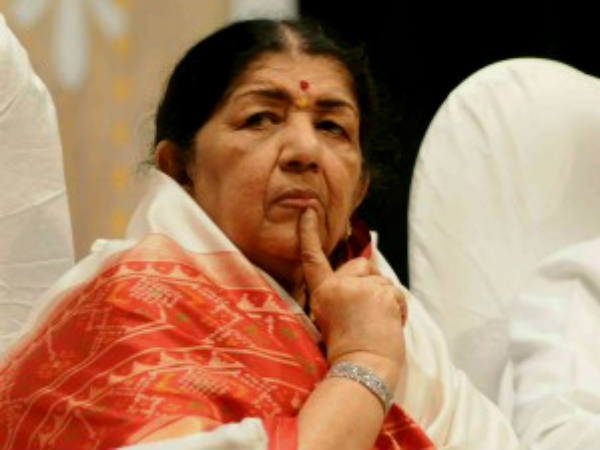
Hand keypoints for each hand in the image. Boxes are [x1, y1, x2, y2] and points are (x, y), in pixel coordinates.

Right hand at [299, 209, 406, 380]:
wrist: (362, 369)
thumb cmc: (347, 351)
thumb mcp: (331, 318)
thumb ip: (340, 294)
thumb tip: (363, 273)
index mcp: (322, 293)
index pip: (313, 258)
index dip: (310, 232)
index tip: (309, 209)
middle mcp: (338, 286)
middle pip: (361, 265)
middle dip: (369, 282)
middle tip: (366, 312)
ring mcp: (360, 288)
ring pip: (382, 280)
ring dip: (385, 299)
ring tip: (377, 324)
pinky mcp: (381, 294)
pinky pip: (396, 293)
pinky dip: (398, 308)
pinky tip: (389, 325)